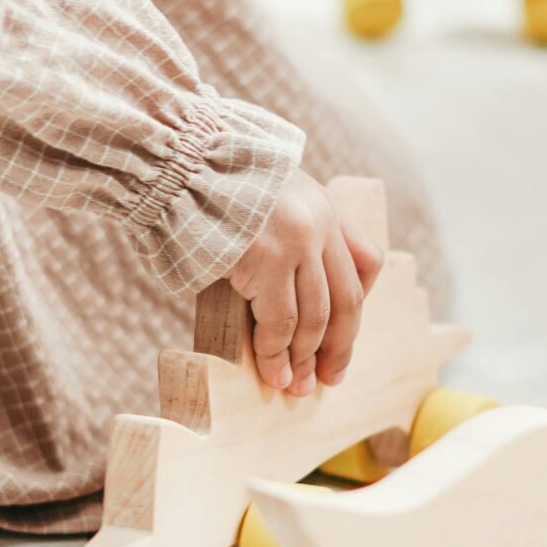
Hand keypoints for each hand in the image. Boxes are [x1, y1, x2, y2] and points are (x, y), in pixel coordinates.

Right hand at [228, 171, 385, 396]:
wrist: (179, 161)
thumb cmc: (207, 183)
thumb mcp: (265, 196)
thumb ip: (284, 232)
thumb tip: (277, 290)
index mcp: (323, 205)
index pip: (367, 260)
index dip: (358, 303)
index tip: (342, 332)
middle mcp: (319, 224)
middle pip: (346, 299)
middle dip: (339, 346)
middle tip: (330, 376)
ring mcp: (297, 242)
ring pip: (316, 317)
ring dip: (305, 358)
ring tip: (294, 385)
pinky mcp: (267, 261)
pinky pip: (280, 321)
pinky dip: (275, 352)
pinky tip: (271, 370)